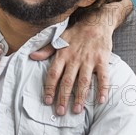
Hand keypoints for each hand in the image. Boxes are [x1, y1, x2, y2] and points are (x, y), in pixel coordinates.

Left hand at [30, 0, 132, 114]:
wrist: (96, 23)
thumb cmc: (76, 33)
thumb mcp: (59, 39)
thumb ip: (46, 50)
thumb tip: (31, 56)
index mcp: (63, 55)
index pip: (54, 74)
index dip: (50, 88)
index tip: (47, 101)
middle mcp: (75, 59)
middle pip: (67, 81)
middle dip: (63, 97)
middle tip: (60, 112)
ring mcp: (89, 60)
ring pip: (84, 82)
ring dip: (80, 97)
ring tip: (77, 110)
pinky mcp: (102, 61)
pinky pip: (103, 77)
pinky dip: (103, 89)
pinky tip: (101, 101)